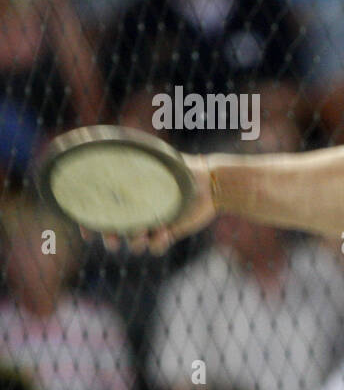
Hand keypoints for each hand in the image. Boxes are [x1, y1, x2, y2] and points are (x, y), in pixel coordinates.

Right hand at [90, 154, 217, 254]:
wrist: (210, 181)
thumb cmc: (178, 167)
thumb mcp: (151, 160)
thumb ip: (129, 157)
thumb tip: (102, 142)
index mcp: (125, 194)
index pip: (98, 211)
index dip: (89, 224)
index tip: (88, 233)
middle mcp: (135, 210)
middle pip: (113, 232)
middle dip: (110, 239)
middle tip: (113, 242)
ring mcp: (151, 222)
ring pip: (134, 242)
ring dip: (135, 243)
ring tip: (144, 235)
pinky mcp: (168, 232)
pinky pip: (156, 247)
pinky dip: (158, 244)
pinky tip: (165, 232)